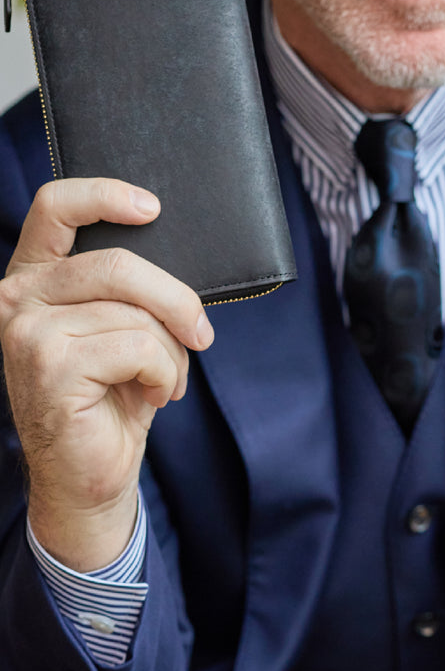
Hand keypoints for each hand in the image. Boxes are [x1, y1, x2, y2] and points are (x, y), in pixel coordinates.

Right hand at [0, 178, 213, 569]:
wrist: (90, 475)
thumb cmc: (111, 396)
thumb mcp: (120, 328)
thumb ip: (128, 288)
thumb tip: (174, 253)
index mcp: (33, 278)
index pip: (54, 208)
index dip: (104, 195)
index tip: (152, 207)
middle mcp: (17, 298)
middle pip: (117, 264)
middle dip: (176, 298)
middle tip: (201, 332)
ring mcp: (27, 332)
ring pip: (135, 312)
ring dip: (172, 349)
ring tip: (166, 378)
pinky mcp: (49, 367)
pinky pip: (138, 347)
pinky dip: (164, 372)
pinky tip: (153, 395)